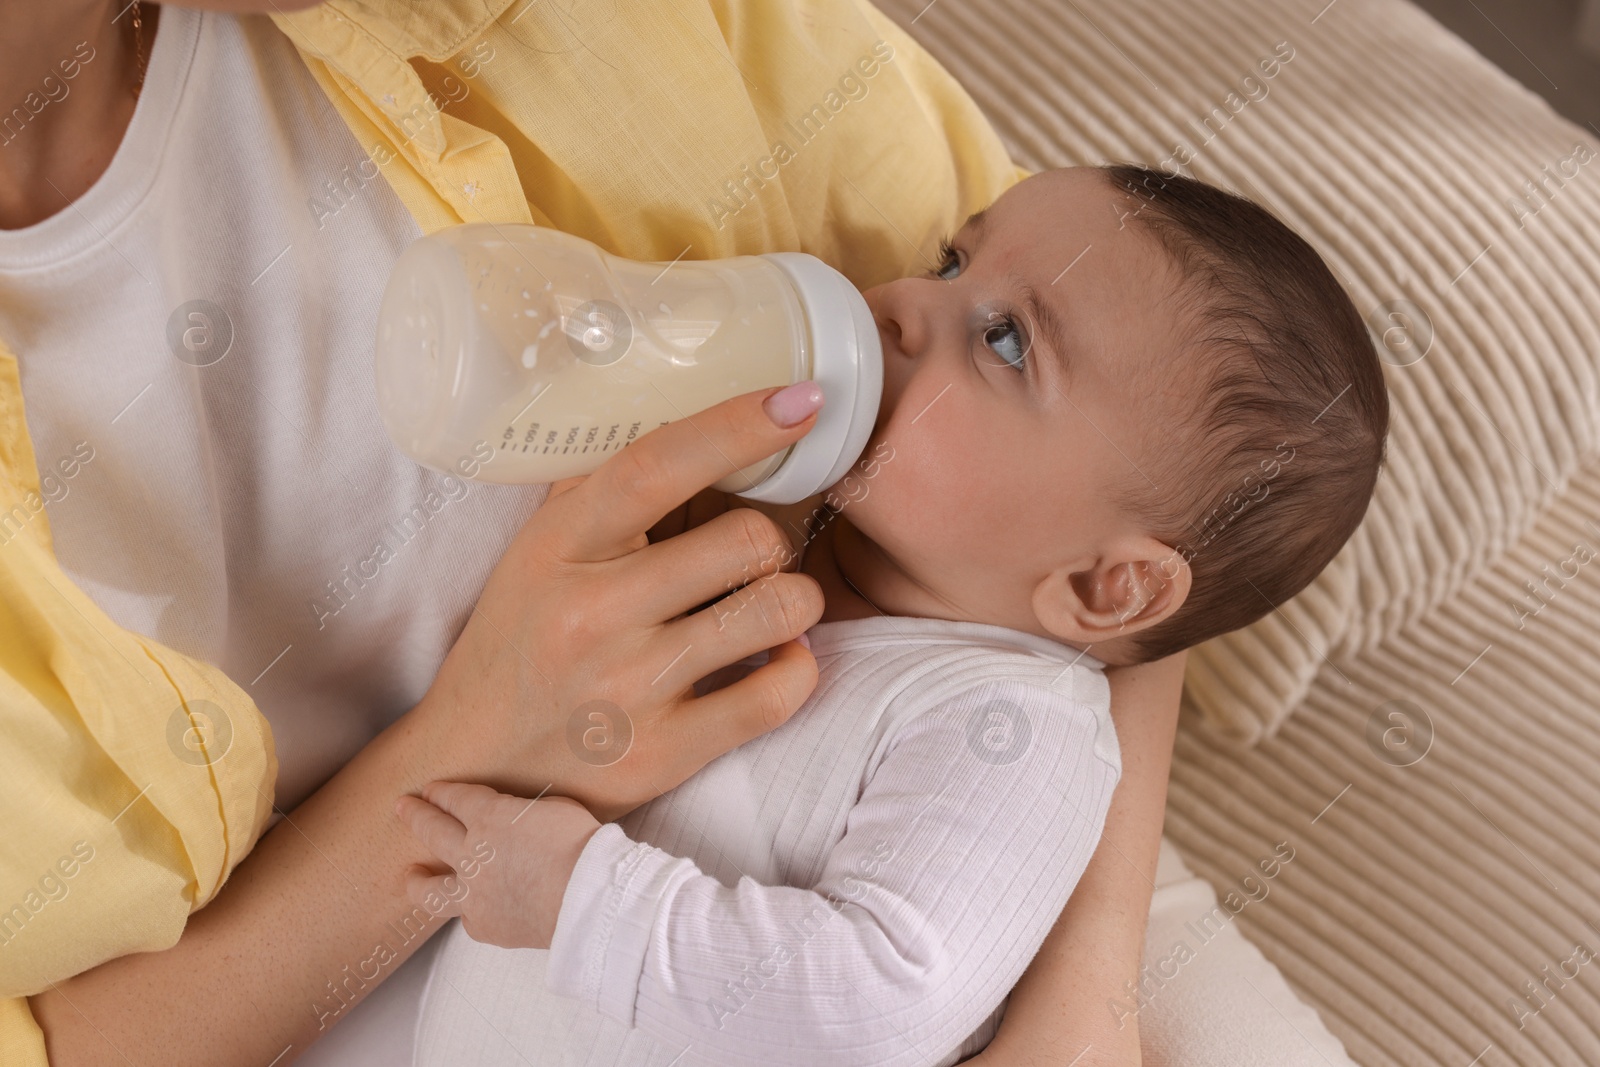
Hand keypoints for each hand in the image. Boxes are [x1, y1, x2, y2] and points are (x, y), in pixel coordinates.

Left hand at [397, 782, 600, 949]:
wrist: (586, 898)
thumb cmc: (582, 846)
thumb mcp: (558, 808)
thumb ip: (529, 813)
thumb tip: (523, 819)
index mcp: (491, 817)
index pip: (456, 799)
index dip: (442, 793)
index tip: (431, 790)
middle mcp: (472, 854)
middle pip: (433, 831)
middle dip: (416, 816)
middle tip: (403, 808)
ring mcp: (473, 893)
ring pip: (431, 889)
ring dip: (418, 880)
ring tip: (411, 875)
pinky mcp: (484, 925)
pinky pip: (468, 918)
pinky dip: (469, 912)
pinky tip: (470, 911)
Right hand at [413, 383, 827, 819]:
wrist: (474, 769)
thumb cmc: (520, 642)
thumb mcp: (537, 551)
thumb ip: (601, 488)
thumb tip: (691, 414)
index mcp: (559, 546)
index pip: (658, 464)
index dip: (738, 425)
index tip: (799, 400)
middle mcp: (593, 614)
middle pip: (748, 539)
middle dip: (768, 541)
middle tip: (751, 557)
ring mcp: (629, 689)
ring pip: (778, 610)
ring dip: (793, 601)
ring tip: (766, 606)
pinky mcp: (663, 754)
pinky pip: (778, 694)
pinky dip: (796, 669)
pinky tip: (772, 660)